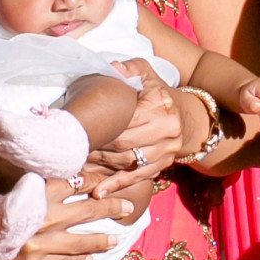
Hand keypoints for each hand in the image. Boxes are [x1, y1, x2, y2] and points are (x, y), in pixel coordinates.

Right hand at [8, 172, 135, 259]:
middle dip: (110, 207)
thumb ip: (44, 170)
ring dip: (101, 239)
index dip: (95, 180)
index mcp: (41, 188)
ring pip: (80, 239)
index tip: (107, 182)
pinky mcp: (33, 259)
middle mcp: (45, 213)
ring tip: (116, 239)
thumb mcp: (21, 175)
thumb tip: (69, 160)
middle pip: (87, 208)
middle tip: (128, 207)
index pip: (78, 181)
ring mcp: (40, 239)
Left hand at [86, 59, 182, 196]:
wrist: (185, 117)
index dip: (102, 126)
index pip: (126, 118)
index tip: (80, 130)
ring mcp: (167, 150)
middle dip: (97, 147)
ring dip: (102, 166)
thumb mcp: (146, 74)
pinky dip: (117, 184)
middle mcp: (168, 128)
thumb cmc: (157, 94)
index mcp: (160, 103)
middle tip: (73, 150)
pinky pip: (138, 177)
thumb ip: (130, 69)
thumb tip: (113, 68)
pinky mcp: (164, 165)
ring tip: (79, 166)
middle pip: (124, 142)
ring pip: (128, 161)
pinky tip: (99, 191)